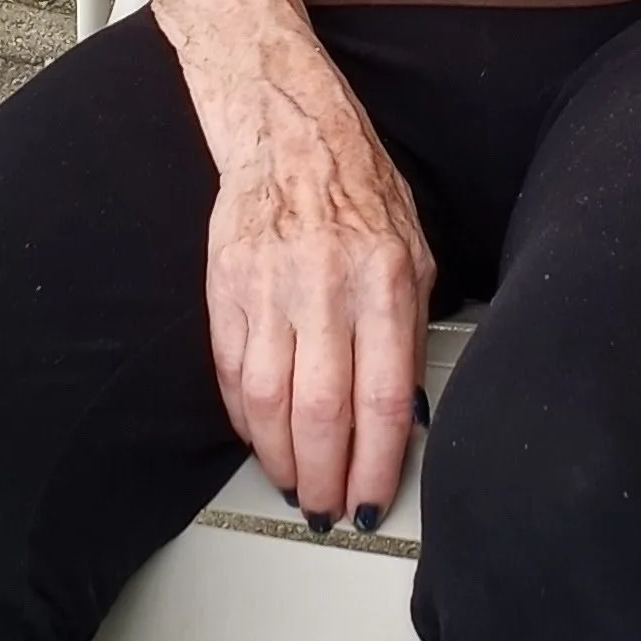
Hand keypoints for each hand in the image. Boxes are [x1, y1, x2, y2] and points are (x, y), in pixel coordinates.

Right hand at [205, 90, 433, 525]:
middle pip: (321, 413)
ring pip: (268, 402)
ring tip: (294, 483)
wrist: (289, 134)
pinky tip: (260, 437)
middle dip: (325, 476)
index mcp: (385, 283)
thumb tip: (403, 414)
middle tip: (328, 506)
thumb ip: (409, 333)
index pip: (382, 401)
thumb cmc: (360, 192)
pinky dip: (244, 417)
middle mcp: (326, 289)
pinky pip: (232, 372)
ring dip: (280, 458)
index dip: (374, 465)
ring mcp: (268, 289)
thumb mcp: (416, 256)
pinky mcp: (225, 288)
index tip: (370, 499)